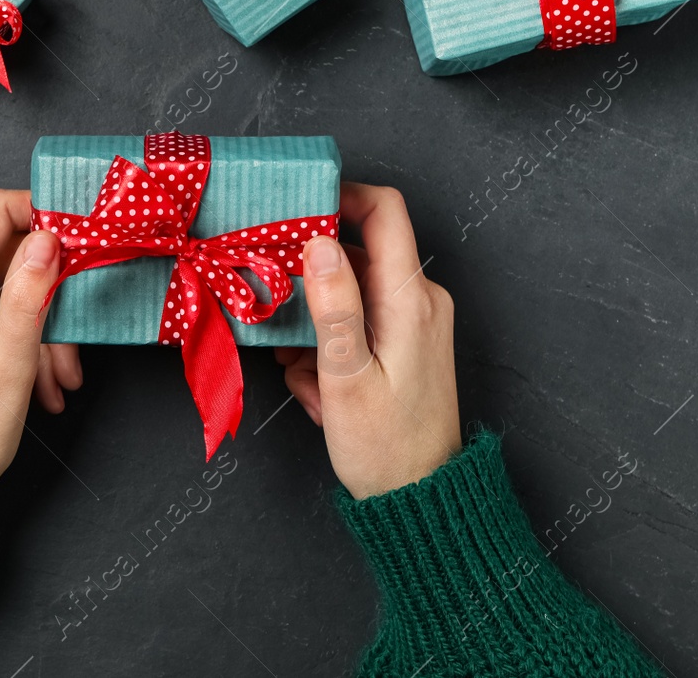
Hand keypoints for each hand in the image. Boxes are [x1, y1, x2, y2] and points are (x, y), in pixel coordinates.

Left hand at [0, 190, 82, 534]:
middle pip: (3, 253)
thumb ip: (30, 290)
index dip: (43, 212)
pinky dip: (17, 337)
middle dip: (48, 290)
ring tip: (61, 377)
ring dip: (39, 325)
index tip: (81, 234)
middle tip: (78, 334)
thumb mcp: (12, 361)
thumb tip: (49, 235)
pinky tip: (40, 382)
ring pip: (0, 288)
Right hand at [275, 183, 459, 498]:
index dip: (340, 195)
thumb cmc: (386, 447)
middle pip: (356, 251)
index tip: (294, 208)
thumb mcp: (347, 377)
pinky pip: (356, 322)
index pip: (384, 210)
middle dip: (309, 278)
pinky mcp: (403, 343)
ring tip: (304, 373)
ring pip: (348, 292)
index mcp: (410, 299)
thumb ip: (333, 305)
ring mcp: (413, 322)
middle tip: (274, 312)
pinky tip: (318, 387)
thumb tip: (316, 242)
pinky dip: (328, 346)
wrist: (423, 501)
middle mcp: (418, 301)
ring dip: (314, 324)